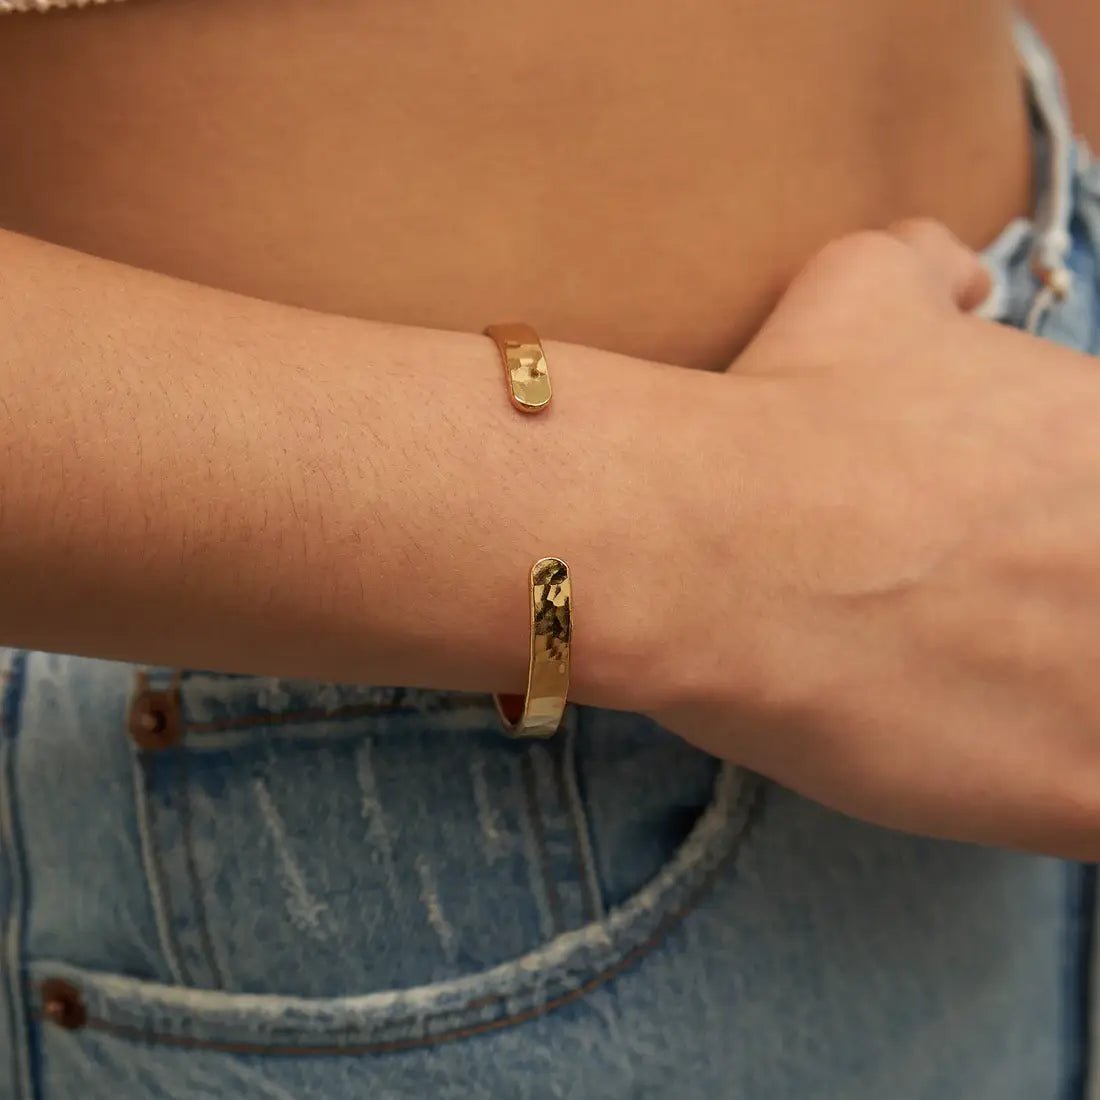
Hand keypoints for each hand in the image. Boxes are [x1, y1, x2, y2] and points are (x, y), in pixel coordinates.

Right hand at [604, 220, 1099, 857]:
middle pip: (1095, 593)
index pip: (1094, 507)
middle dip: (1046, 607)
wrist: (708, 538)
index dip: (1042, 543)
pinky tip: (978, 763)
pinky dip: (1048, 791)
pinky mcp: (1084, 790)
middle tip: (957, 625)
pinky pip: (1093, 811)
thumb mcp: (861, 286)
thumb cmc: (782, 413)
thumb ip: (934, 271)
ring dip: (1049, 693)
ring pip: (1093, 697)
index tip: (978, 560)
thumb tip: (961, 277)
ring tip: (960, 691)